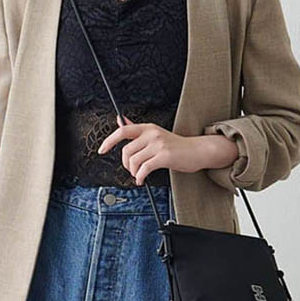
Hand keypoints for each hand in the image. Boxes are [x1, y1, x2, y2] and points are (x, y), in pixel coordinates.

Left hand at [97, 119, 224, 184]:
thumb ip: (137, 130)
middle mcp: (152, 133)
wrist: (197, 150)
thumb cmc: (176, 145)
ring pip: (134, 161)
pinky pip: (144, 169)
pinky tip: (142, 180)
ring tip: (139, 175)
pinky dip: (140, 177)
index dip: (109, 141)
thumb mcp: (155, 134)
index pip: (123, 131)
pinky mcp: (164, 156)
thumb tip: (120, 121)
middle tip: (132, 170)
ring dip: (134, 172)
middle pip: (126, 151)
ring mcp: (158, 144)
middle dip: (126, 164)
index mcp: (148, 127)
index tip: (101, 150)